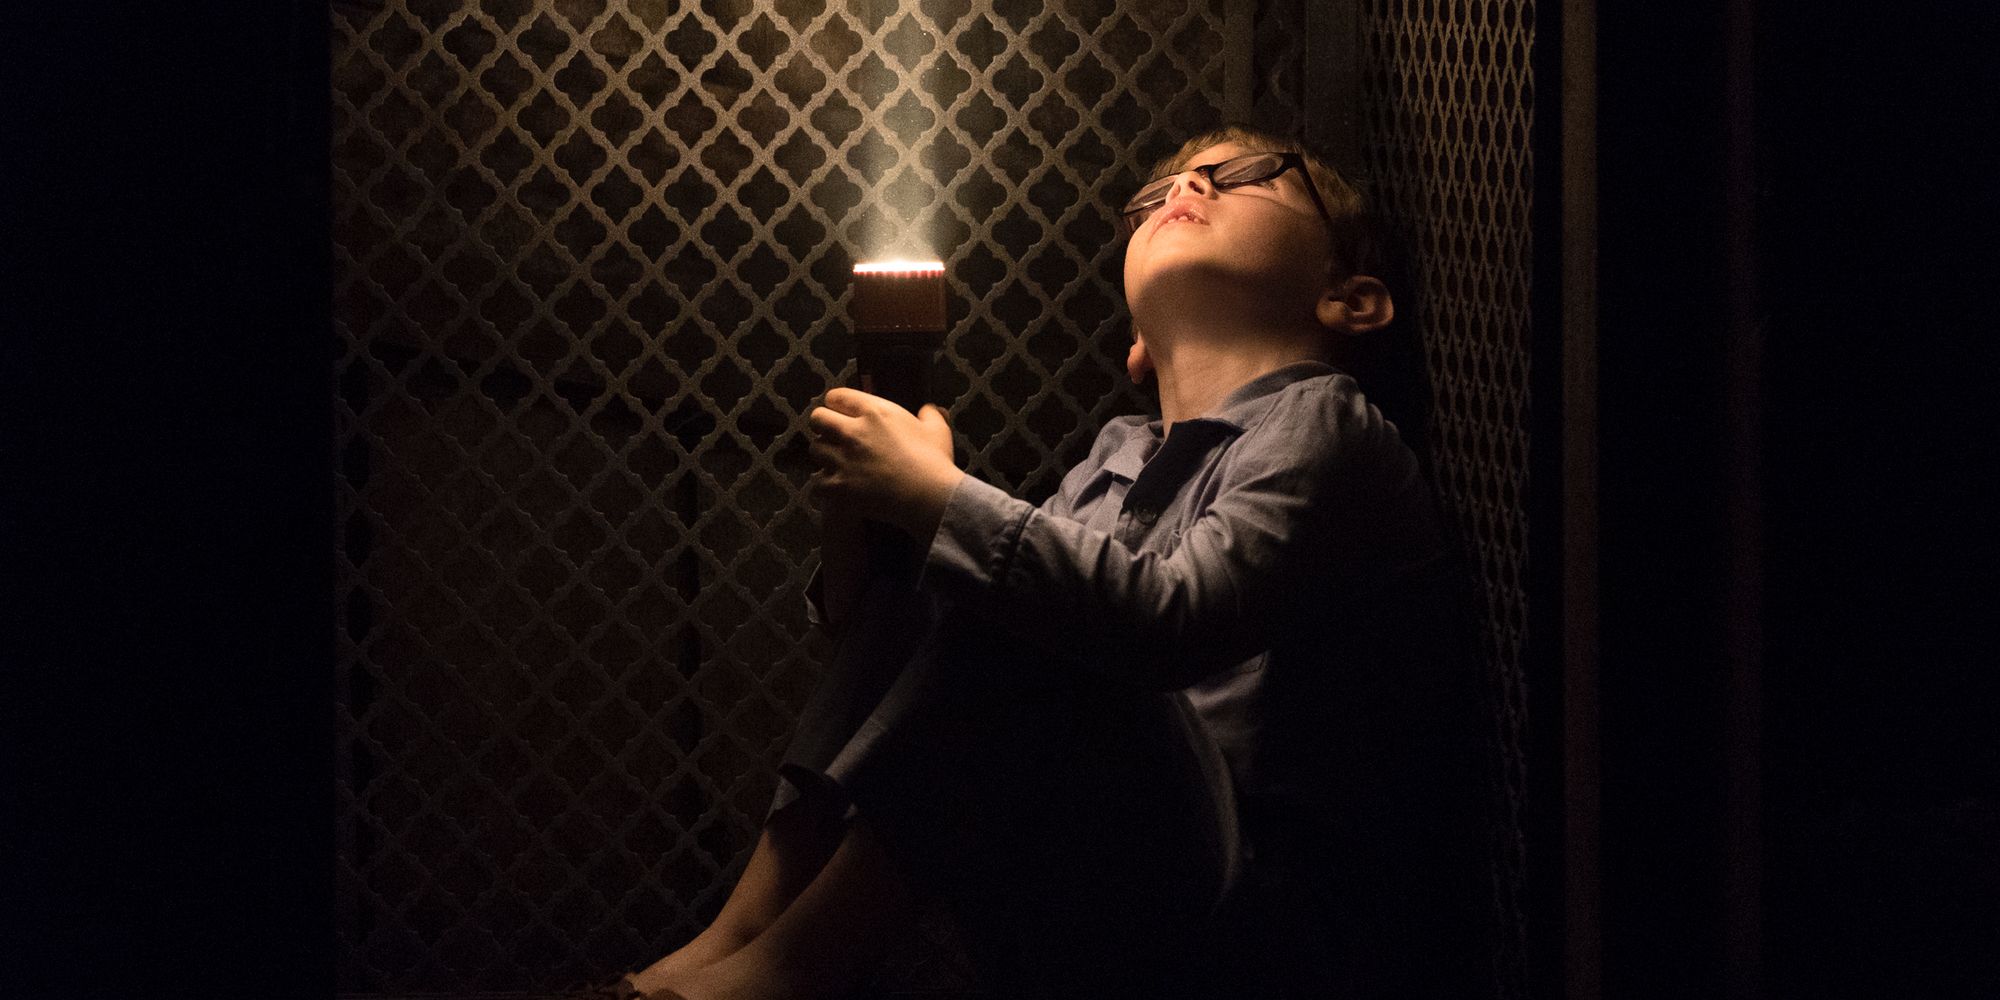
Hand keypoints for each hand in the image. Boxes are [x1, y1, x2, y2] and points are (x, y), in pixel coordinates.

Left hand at [807, 388, 961, 540]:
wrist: (928, 498)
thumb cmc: (933, 462)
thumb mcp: (937, 430)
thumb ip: (929, 414)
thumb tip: (928, 408)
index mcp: (874, 412)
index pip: (836, 396)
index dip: (838, 404)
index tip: (843, 413)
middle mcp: (852, 432)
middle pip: (818, 418)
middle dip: (823, 425)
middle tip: (834, 436)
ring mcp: (842, 460)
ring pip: (815, 449)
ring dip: (824, 455)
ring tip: (836, 463)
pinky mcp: (838, 487)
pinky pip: (816, 482)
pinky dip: (824, 486)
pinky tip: (836, 487)